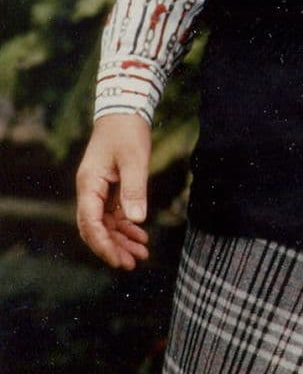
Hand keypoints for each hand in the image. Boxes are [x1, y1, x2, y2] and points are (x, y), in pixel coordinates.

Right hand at [76, 114, 151, 268]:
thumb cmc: (127, 130)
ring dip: (121, 239)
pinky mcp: (110, 186)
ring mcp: (99, 189)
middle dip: (113, 248)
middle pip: (96, 228)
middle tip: (132, 264)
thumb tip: (136, 220)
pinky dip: (126, 225)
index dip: (104, 244)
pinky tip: (140, 235)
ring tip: (141, 254)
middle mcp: (90, 190)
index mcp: (89, 185)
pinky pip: (114, 213)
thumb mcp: (135, 159)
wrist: (125, 109)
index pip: (90, 224)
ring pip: (106, 223)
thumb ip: (134, 189)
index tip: (119, 259)